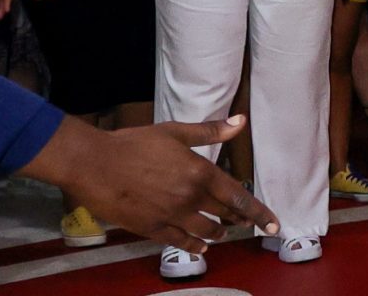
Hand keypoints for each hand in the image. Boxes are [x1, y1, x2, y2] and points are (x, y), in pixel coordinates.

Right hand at [21, 115, 277, 248]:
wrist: (94, 164)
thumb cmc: (134, 143)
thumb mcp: (174, 131)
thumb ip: (210, 131)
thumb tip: (240, 122)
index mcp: (200, 172)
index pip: (238, 197)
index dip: (258, 212)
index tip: (273, 223)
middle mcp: (191, 197)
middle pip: (225, 216)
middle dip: (241, 222)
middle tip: (250, 226)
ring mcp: (171, 216)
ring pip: (205, 232)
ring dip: (218, 234)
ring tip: (224, 234)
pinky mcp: (152, 229)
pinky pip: (180, 242)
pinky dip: (194, 246)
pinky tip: (200, 246)